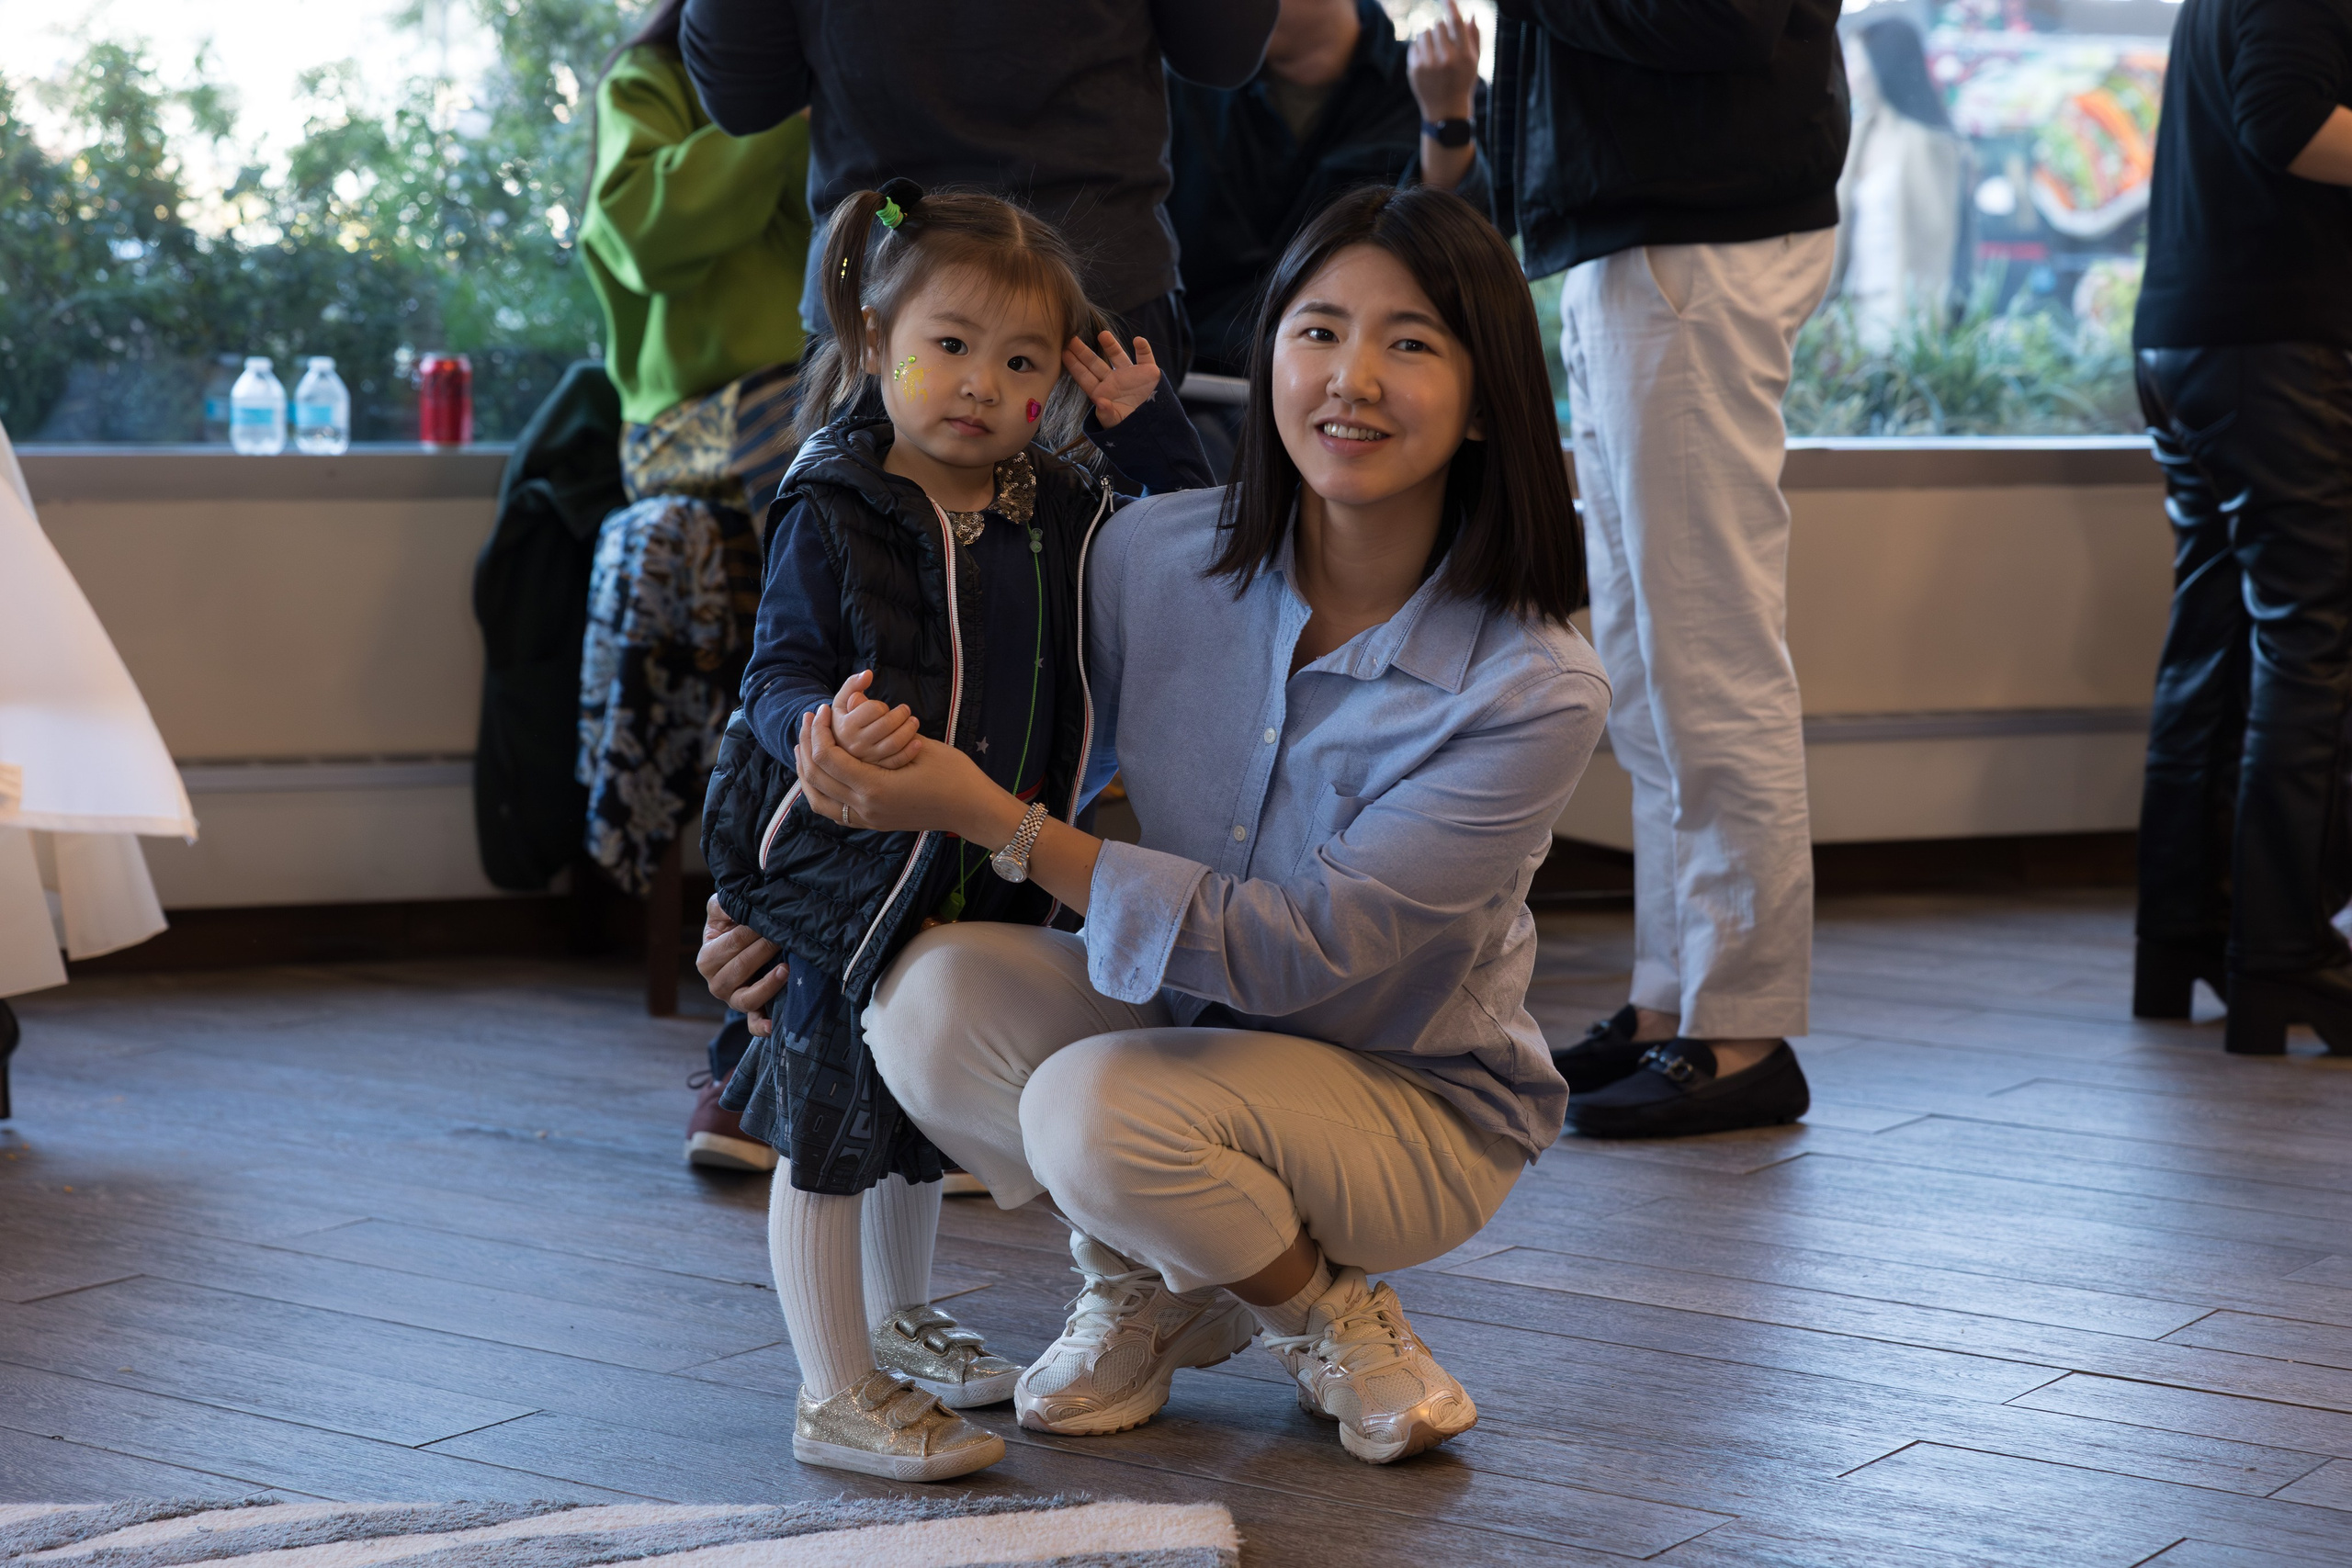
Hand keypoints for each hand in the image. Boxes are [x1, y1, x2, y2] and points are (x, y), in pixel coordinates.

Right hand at [696, 894, 786, 1036]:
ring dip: (767, 984)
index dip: (752, 931)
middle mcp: (715, 983)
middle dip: (764, 949)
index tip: (771, 918)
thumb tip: (735, 899)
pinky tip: (773, 1024)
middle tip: (785, 935)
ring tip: (786, 968)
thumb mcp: (722, 910)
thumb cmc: (732, 926)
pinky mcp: (750, 1012)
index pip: (731, 944)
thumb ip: (725, 903)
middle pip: (741, 967)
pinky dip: (761, 1026)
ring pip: (747, 997)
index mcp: (707, 959)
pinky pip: (753, 1024)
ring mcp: (732, 1000)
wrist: (742, 947)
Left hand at [795, 701, 1020, 847]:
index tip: (821, 709)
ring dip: (806, 771)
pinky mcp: (873, 823)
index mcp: (875, 788)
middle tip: (808, 720)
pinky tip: (821, 771)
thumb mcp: (917, 743)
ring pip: (817, 799)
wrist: (972, 809)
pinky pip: (832, 809)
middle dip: (807, 744)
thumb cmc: (953, 773)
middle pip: (816, 777)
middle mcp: (865, 808)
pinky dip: (820, 790)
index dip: (819, 730)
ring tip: (805, 746)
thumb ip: (879, 727)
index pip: (827, 758)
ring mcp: (868, 819)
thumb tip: (849, 701)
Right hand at [829, 669, 920, 769]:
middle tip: (906, 710)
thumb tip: (868, 674)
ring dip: (909, 729)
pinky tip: (918, 741)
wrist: (838, 749)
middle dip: (901, 714)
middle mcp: (855, 745)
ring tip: (914, 721)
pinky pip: (899, 761)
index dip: (882, 705)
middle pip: (886, 725)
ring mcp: (868, 759)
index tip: (884, 707)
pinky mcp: (879, 770)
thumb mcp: (841, 702)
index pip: (873, 709)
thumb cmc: (844, 720)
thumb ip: (852, 684)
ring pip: (895, 742)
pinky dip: (911, 751)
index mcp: (845, 726)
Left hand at [1062, 330, 1160, 428]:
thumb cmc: (1130, 428)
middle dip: (1084, 352)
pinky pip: (1145, 357)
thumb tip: (1101, 402)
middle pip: (1095, 363)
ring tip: (1103, 334)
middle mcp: (1113, 381)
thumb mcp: (1116, 423)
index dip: (1075, 366)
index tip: (1064, 353)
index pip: (1085, 377)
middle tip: (1072, 338)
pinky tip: (1138, 341)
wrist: (1154, 428)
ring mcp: (1130, 375)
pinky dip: (1143, 349)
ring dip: (1111, 345)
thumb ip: (1107, 414)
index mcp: (1102, 393)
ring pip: (1118, 356)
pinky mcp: (1148, 372)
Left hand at [1408, 0, 1479, 124]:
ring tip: (1435, 51)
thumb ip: (1474, 37)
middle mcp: (1446, 59)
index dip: (1450, 6)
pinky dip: (1420, 48)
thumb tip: (1471, 14)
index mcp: (1464, 55)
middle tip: (1444, 42)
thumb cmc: (1463, 81)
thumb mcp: (1474, 61)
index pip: (1455, 23)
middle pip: (1437, 25)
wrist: (1445, 110)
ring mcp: (1428, 64)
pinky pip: (1414, 44)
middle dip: (1440, 29)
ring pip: (1424, 32)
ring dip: (1429, 37)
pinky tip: (1427, 60)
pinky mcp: (1414, 69)